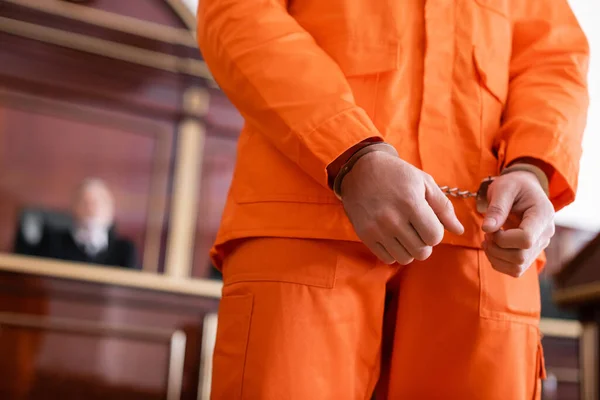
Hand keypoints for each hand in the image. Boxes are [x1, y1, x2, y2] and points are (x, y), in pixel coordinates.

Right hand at [341, 151, 463, 264]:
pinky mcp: (365, 235)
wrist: (360, 170)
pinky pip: (387, 258)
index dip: (436, 232)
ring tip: (405, 233)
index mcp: (410, 203)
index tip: (429, 221)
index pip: (434, 237)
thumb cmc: (397, 175)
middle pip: (422, 252)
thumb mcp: (424, 182)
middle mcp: (392, 219)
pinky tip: (392, 236)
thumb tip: (459, 231)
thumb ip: (443, 207)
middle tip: (418, 228)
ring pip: (405, 259)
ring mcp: (377, 229)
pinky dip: (393, 251)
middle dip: (424, 242)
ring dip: (410, 249)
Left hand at [481, 170, 554, 276]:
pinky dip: (498, 263)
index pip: (526, 239)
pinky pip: (515, 270)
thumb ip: (496, 208)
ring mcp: (539, 246)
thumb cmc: (514, 185)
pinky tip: (493, 247)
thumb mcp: (503, 188)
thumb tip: (487, 229)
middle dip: (496, 248)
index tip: (492, 227)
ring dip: (495, 257)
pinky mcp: (530, 254)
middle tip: (487, 233)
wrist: (523, 188)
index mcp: (542, 215)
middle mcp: (545, 234)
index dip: (503, 238)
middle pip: (520, 257)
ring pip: (517, 267)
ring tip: (488, 239)